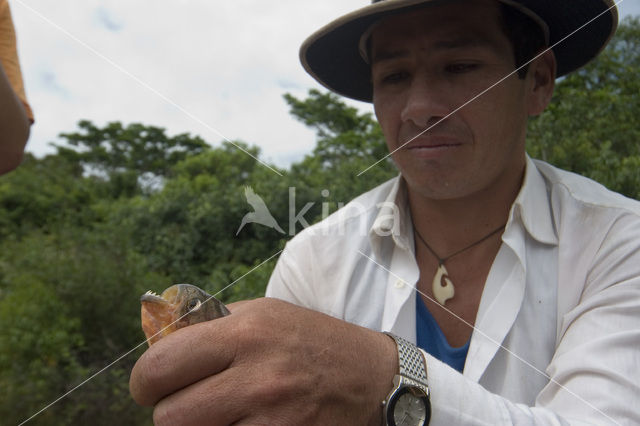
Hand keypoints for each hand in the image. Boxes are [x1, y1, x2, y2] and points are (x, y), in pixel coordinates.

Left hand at [129, 297, 396, 425]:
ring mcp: (272, 418)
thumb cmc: (311, 340)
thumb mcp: (263, 314)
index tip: (155, 386)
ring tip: (220, 415)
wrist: (372, 377)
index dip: (146, 381)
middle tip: (190, 404)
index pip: (159, 366)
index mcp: (245, 331)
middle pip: (168, 417)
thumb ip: (210, 325)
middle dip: (171, 413)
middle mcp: (256, 375)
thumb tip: (157, 341)